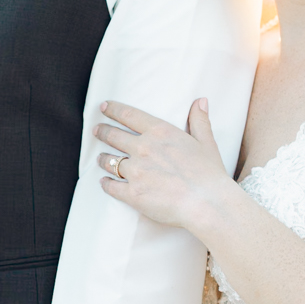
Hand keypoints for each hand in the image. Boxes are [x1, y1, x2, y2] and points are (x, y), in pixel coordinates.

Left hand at [95, 98, 233, 230]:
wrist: (206, 203)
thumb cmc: (208, 173)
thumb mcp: (206, 142)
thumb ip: (199, 120)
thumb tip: (200, 100)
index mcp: (160, 132)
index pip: (129, 116)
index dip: (114, 110)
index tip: (104, 107)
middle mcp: (143, 148)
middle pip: (114, 136)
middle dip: (102, 132)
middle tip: (96, 130)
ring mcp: (136, 171)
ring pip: (110, 162)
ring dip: (103, 159)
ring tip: (100, 158)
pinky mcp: (133, 194)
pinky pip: (112, 187)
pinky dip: (106, 184)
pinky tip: (104, 182)